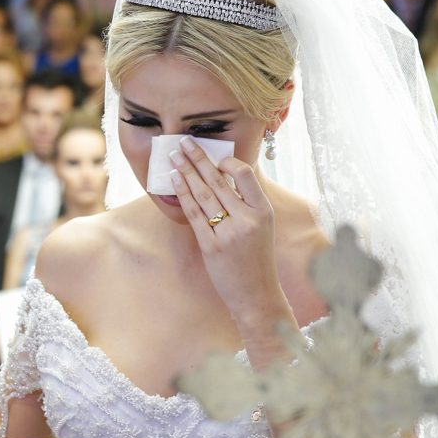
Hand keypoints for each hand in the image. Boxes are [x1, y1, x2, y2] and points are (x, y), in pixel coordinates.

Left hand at [169, 138, 291, 334]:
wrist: (257, 295)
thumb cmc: (256, 259)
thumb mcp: (263, 228)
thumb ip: (248, 204)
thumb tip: (224, 176)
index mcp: (264, 212)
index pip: (244, 175)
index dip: (227, 163)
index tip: (214, 157)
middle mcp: (248, 220)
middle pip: (218, 181)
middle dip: (198, 158)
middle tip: (184, 141)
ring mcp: (229, 233)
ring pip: (203, 195)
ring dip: (186, 172)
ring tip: (174, 156)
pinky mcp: (211, 246)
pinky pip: (194, 215)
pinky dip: (183, 195)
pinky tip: (175, 180)